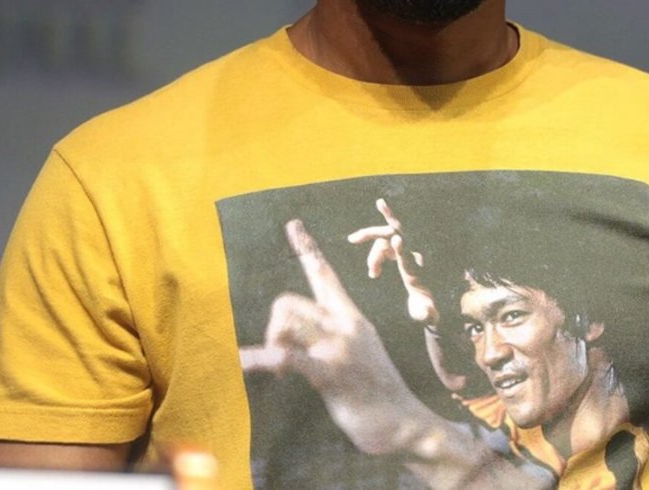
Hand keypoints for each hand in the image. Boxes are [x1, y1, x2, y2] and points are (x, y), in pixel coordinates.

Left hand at [239, 219, 431, 456]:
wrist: (405, 424)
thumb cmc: (377, 393)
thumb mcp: (358, 354)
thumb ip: (333, 338)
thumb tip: (301, 339)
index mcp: (351, 317)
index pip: (324, 274)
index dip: (307, 248)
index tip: (293, 224)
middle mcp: (345, 324)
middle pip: (289, 302)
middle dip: (273, 328)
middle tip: (278, 362)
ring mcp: (339, 345)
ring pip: (286, 320)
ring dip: (270, 345)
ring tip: (279, 373)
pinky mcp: (331, 371)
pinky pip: (287, 356)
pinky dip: (261, 358)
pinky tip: (243, 362)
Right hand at [347, 198, 439, 327]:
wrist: (427, 299)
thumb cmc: (426, 307)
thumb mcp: (426, 312)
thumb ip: (427, 312)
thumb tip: (429, 313)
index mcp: (416, 271)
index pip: (408, 256)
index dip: (401, 250)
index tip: (397, 240)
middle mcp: (411, 255)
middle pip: (394, 233)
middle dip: (378, 228)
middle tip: (356, 235)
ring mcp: (405, 251)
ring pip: (383, 241)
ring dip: (373, 256)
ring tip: (373, 276)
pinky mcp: (398, 252)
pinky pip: (382, 246)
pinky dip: (374, 256)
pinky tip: (373, 273)